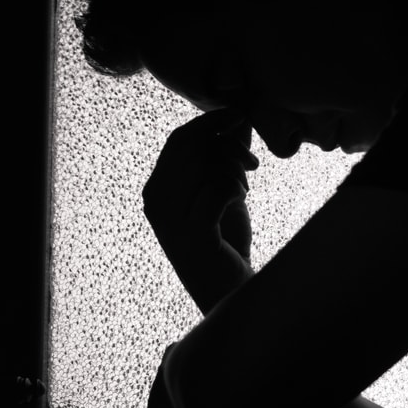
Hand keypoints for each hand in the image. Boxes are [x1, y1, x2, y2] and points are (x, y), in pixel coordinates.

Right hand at [143, 109, 259, 313]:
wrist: (229, 291)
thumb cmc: (225, 241)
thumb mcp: (224, 192)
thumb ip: (225, 157)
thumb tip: (238, 118)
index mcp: (157, 190)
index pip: (179, 140)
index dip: (211, 122)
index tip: (240, 116)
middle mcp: (156, 203)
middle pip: (193, 147)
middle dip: (228, 146)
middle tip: (251, 164)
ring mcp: (171, 220)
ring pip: (207, 165)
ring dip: (235, 172)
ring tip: (243, 192)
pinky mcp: (194, 236)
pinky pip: (218, 189)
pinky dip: (236, 188)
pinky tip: (241, 201)